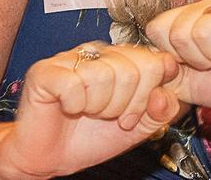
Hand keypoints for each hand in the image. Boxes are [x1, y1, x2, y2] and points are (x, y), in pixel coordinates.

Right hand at [0, 42, 180, 179]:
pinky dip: (74, 105)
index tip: (134, 113)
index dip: (148, 94)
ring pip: (104, 76)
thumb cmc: (92, 137)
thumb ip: (163, 110)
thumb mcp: (141, 127)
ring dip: (99, 107)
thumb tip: (164, 94)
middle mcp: (100, 53)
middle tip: (109, 115)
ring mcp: (72, 58)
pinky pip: (74, 85)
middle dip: (124, 104)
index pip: (157, 61)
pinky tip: (69, 108)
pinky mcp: (46, 71)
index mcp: (125, 59)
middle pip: (133, 69)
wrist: (52, 157)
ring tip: (88, 112)